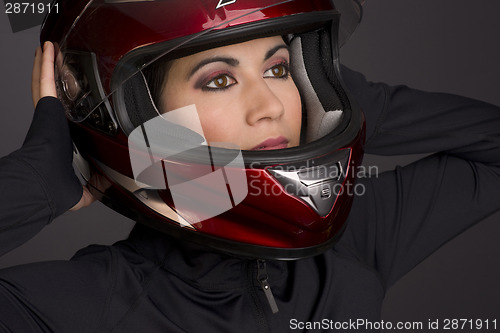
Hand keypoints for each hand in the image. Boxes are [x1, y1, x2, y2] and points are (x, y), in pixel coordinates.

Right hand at [32, 42, 95, 210]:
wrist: (46, 185)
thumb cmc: (58, 188)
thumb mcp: (84, 187)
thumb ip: (96, 184)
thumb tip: (107, 183)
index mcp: (62, 139)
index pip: (64, 116)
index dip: (65, 103)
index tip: (70, 92)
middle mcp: (53, 125)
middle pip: (52, 94)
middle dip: (52, 76)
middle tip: (54, 59)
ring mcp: (48, 115)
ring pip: (46, 83)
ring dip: (47, 65)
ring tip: (49, 49)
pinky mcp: (45, 109)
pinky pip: (45, 82)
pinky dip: (45, 65)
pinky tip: (47, 49)